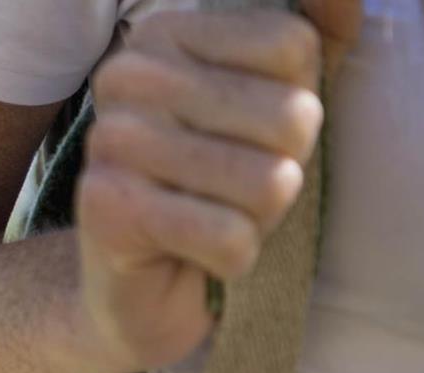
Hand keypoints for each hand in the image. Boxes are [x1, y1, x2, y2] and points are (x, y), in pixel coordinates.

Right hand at [70, 0, 360, 372]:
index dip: (298, 108)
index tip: (249, 138)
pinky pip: (229, 238)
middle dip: (283, 171)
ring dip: (259, 221)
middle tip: (233, 191)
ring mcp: (110, 141)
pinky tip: (197, 256)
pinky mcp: (107, 209)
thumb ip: (316, 39)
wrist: (138, 287)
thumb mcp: (275, 100)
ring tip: (215, 220)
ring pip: (266, 184)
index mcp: (167, 33)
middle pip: (289, 116)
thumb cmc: (215, 188)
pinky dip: (233, 260)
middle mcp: (128, 75)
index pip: (294, 47)